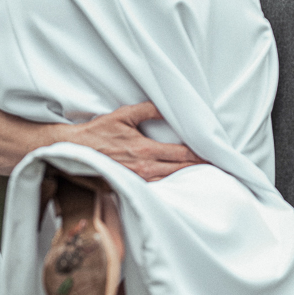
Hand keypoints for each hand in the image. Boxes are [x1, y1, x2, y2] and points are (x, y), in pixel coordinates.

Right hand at [70, 103, 204, 181]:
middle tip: (218, 165)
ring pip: (170, 181)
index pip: (181, 154)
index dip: (200, 154)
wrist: (75, 150)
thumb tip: (169, 107)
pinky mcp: (132, 185)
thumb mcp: (124, 115)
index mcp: (145, 149)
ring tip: (204, 174)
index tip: (215, 154)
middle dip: (199, 167)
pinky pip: (157, 187)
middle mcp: (144, 168)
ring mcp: (138, 179)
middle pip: (180, 169)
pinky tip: (179, 183)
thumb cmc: (99, 131)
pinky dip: (171, 184)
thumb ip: (149, 109)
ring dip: (188, 177)